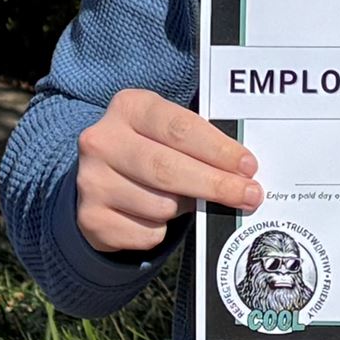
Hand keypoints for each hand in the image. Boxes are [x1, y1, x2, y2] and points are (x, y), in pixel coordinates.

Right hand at [73, 88, 261, 254]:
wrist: (99, 181)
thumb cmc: (150, 149)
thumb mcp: (167, 131)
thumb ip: (198, 142)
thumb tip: (243, 173)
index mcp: (129, 106)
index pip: (180, 128)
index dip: (218, 149)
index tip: (249, 166)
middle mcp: (102, 141)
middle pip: (168, 168)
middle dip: (216, 184)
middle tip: (250, 195)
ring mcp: (91, 181)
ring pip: (160, 206)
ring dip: (185, 208)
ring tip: (187, 199)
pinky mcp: (90, 219)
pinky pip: (147, 233)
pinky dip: (162, 230)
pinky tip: (156, 216)